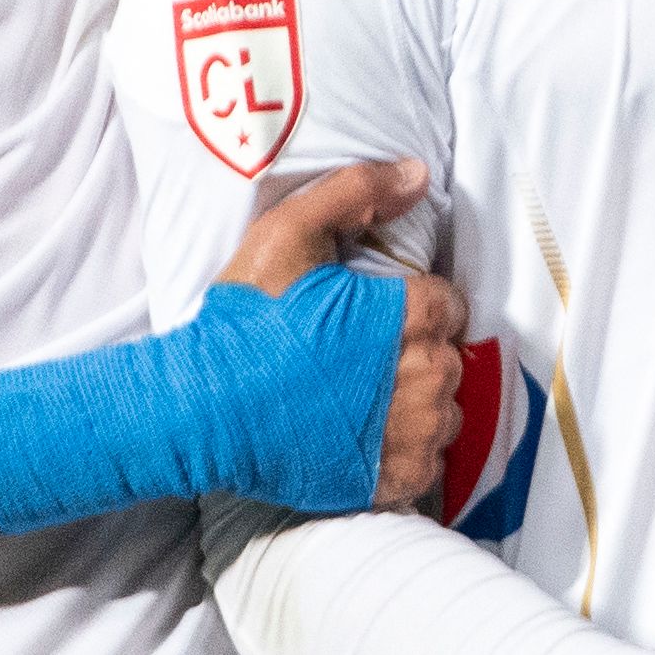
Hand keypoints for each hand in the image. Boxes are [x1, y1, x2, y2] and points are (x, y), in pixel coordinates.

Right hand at [216, 160, 467, 508]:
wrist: (206, 406)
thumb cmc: (249, 319)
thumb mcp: (288, 231)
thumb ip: (355, 191)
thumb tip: (416, 174)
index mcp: (410, 314)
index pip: (448, 304)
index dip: (416, 303)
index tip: (379, 312)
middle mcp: (425, 376)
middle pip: (448, 358)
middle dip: (416, 351)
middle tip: (362, 353)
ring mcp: (412, 434)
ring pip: (444, 412)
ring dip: (418, 402)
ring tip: (365, 395)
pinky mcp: (392, 480)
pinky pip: (429, 463)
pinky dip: (407, 450)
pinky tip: (368, 434)